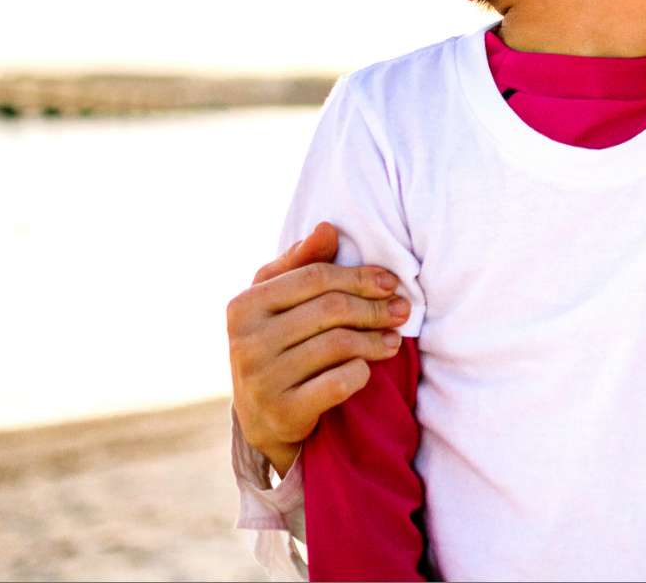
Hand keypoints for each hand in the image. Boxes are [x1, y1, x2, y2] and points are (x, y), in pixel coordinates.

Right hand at [227, 222, 412, 473]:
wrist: (260, 417)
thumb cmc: (276, 345)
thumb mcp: (277, 303)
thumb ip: (301, 264)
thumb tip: (328, 227)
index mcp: (243, 305)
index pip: (314, 277)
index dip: (359, 277)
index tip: (391, 282)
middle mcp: (246, 341)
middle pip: (330, 309)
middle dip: (374, 307)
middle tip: (401, 311)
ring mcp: (261, 379)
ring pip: (338, 345)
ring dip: (375, 340)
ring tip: (393, 340)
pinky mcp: (282, 412)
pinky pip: (338, 382)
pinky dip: (360, 372)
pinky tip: (368, 368)